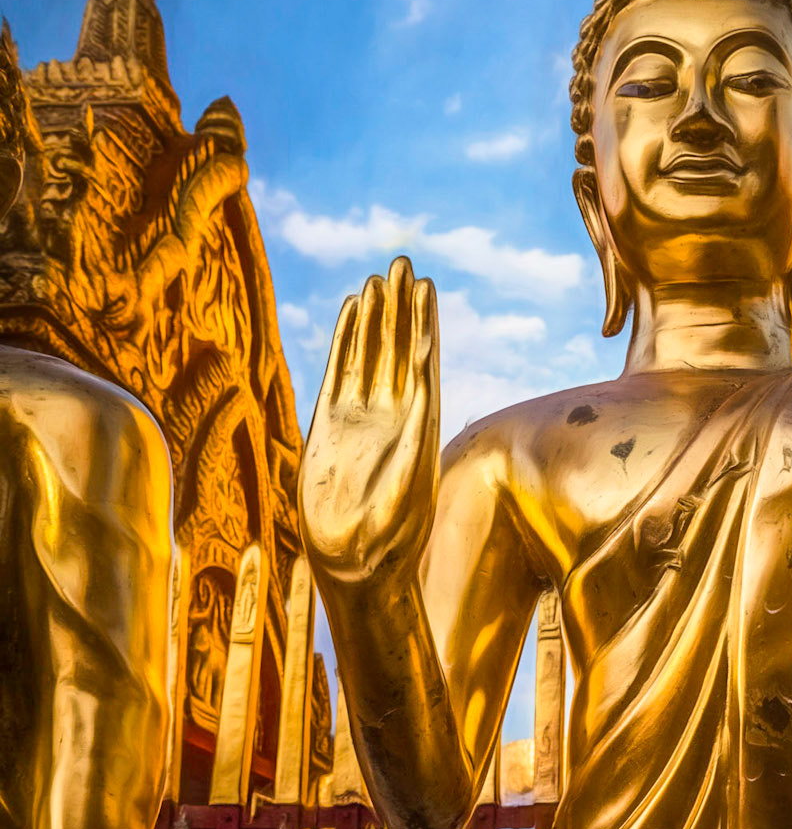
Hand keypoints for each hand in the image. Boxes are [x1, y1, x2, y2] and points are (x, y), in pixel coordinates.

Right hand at [300, 257, 439, 591]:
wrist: (355, 567)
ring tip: (377, 280)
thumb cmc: (391, 539)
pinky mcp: (327, 429)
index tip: (426, 284)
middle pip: (397, 347)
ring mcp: (360, 419)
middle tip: (402, 261)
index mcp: (420, 424)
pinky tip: (347, 315)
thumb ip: (417, 437)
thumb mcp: (410, 487)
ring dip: (373, 318)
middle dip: (400, 307)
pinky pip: (337, 375)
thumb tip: (427, 385)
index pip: (424, 360)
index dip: (424, 321)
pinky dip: (343, 343)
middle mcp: (393, 415)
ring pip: (368, 355)